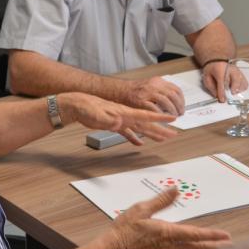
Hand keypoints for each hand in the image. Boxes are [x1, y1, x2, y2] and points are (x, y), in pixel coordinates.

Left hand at [60, 93, 177, 144]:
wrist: (76, 105)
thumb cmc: (86, 107)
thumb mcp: (97, 114)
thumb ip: (109, 119)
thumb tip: (119, 123)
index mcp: (124, 112)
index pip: (145, 116)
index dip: (159, 118)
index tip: (172, 119)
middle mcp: (125, 116)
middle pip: (146, 124)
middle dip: (160, 129)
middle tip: (173, 134)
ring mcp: (119, 120)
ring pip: (139, 128)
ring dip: (151, 134)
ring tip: (162, 138)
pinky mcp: (113, 125)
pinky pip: (127, 133)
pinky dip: (133, 138)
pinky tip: (139, 143)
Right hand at [71, 188, 231, 248]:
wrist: (113, 248)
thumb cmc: (125, 230)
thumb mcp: (141, 209)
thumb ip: (161, 200)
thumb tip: (175, 189)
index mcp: (167, 232)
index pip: (195, 233)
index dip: (211, 234)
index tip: (225, 235)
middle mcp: (170, 245)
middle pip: (197, 246)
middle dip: (212, 245)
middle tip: (226, 244)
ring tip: (214, 248)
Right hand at [119, 77, 184, 115]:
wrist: (120, 91)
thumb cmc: (135, 91)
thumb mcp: (151, 85)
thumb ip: (162, 91)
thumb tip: (175, 101)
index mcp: (157, 81)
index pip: (176, 89)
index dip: (181, 100)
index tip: (182, 107)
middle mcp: (153, 85)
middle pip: (172, 95)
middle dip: (179, 106)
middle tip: (180, 114)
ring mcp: (147, 92)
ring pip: (166, 102)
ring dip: (172, 111)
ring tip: (174, 117)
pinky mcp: (141, 101)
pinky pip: (155, 109)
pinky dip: (161, 115)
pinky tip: (163, 119)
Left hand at [202, 62, 247, 101]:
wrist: (216, 61)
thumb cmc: (211, 70)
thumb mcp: (207, 78)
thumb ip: (211, 87)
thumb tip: (217, 96)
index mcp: (219, 70)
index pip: (222, 82)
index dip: (222, 92)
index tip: (222, 99)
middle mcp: (230, 69)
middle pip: (235, 80)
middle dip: (233, 89)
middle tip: (230, 96)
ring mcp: (237, 71)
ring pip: (242, 81)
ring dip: (238, 89)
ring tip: (233, 93)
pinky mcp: (241, 74)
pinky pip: (245, 82)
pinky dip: (242, 88)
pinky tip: (237, 91)